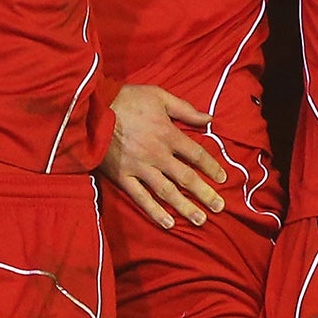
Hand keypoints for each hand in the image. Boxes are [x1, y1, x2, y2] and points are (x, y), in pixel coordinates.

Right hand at [100, 85, 227, 229]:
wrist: (93, 110)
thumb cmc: (128, 100)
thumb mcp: (160, 96)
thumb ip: (185, 109)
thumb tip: (209, 118)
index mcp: (168, 134)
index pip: (196, 154)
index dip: (212, 167)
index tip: (223, 178)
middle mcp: (157, 154)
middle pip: (186, 177)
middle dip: (204, 193)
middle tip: (220, 207)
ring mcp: (139, 168)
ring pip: (166, 192)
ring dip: (184, 207)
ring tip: (200, 220)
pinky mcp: (122, 177)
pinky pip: (140, 198)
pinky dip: (154, 211)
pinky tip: (168, 223)